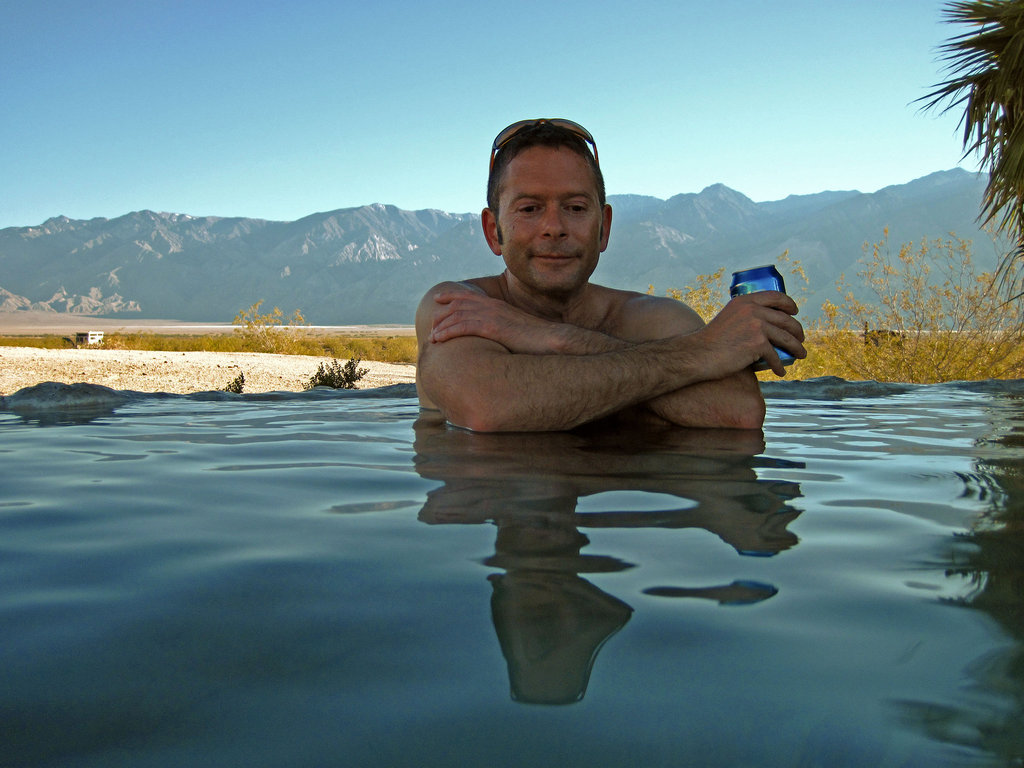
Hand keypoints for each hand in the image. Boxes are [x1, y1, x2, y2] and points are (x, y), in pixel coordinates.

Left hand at [429, 288, 568, 353]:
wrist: (552, 340)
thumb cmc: (538, 340)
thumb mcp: (517, 330)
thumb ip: (505, 329)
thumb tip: (499, 338)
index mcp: (498, 306)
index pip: (470, 296)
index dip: (452, 296)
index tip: (438, 299)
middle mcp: (493, 307)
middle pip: (459, 304)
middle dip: (442, 314)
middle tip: (431, 327)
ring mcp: (493, 316)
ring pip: (459, 315)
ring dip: (442, 326)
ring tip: (432, 337)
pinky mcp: (494, 327)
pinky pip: (464, 326)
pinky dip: (449, 332)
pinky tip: (440, 340)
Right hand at [699, 292, 805, 376]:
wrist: (699, 354)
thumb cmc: (711, 341)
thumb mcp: (728, 318)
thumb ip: (744, 317)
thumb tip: (763, 326)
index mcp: (745, 301)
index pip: (775, 296)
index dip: (788, 304)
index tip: (794, 312)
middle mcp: (753, 310)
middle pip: (785, 319)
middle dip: (797, 330)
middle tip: (800, 339)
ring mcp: (757, 326)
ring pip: (786, 337)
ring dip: (796, 348)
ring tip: (801, 354)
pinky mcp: (758, 344)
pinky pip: (775, 356)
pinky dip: (779, 366)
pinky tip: (780, 371)